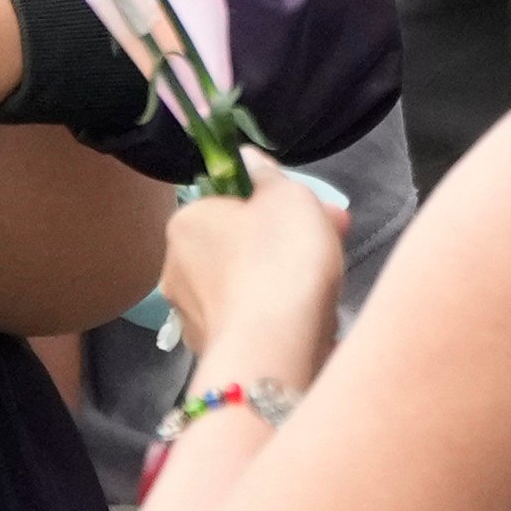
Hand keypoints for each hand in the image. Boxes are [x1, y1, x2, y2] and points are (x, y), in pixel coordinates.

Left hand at [157, 172, 345, 370]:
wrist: (274, 348)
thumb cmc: (281, 260)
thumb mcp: (287, 197)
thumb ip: (267, 174)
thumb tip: (246, 158)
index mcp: (187, 222)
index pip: (231, 203)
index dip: (277, 203)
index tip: (316, 212)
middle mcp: (177, 267)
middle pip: (241, 244)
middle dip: (286, 241)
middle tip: (333, 241)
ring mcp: (191, 314)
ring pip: (247, 285)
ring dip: (283, 280)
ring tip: (326, 287)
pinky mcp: (212, 351)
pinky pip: (251, 322)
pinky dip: (275, 318)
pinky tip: (306, 323)